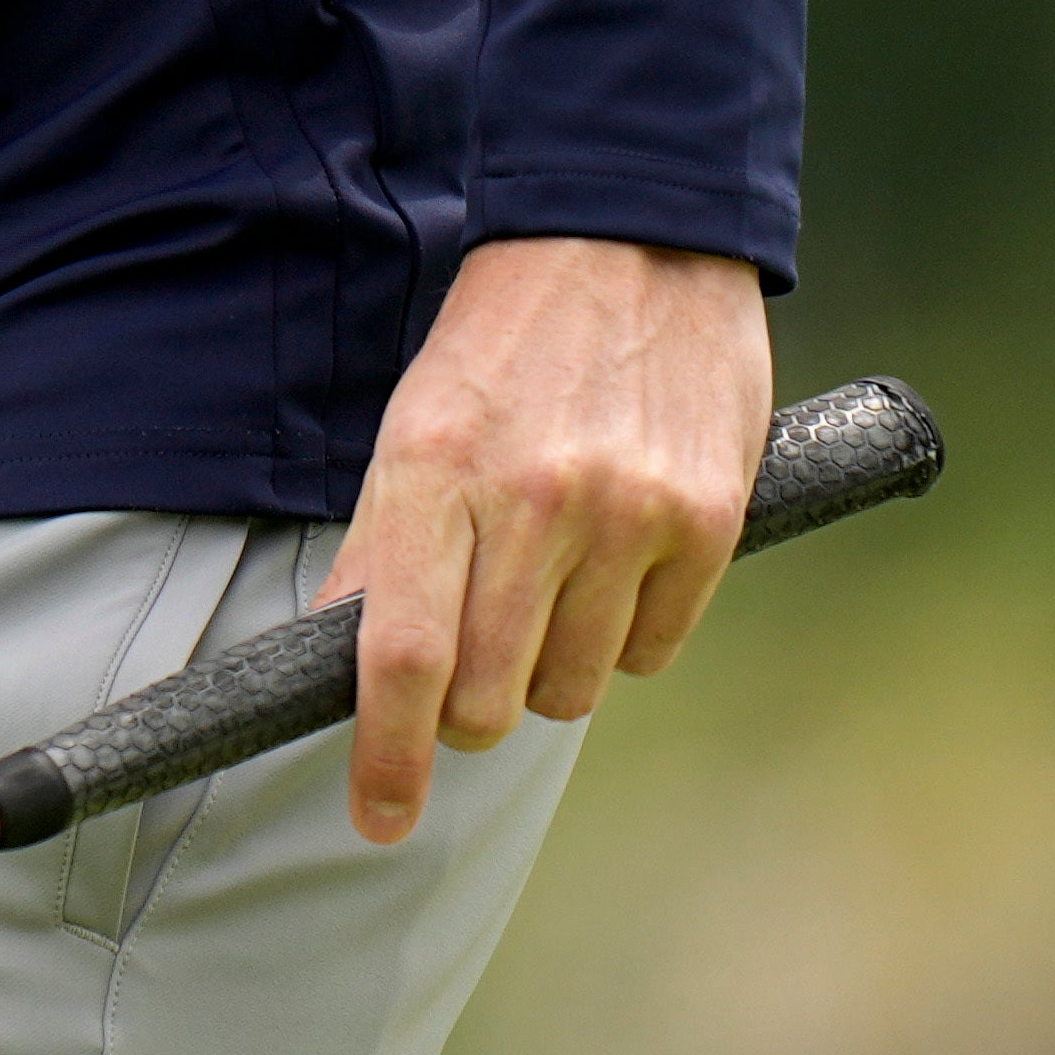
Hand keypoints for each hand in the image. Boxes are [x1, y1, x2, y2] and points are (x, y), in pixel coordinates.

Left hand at [332, 235, 773, 844]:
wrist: (629, 239)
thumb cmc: (502, 346)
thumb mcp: (410, 427)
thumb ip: (382, 550)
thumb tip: (347, 669)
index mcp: (432, 472)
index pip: (402, 658)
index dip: (388, 757)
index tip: (379, 815)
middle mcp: (531, 500)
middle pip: (489, 698)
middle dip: (471, 713)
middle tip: (472, 669)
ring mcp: (627, 515)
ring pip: (571, 689)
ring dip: (549, 670)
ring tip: (550, 586)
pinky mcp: (707, 524)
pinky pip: (652, 652)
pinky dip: (624, 638)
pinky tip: (616, 565)